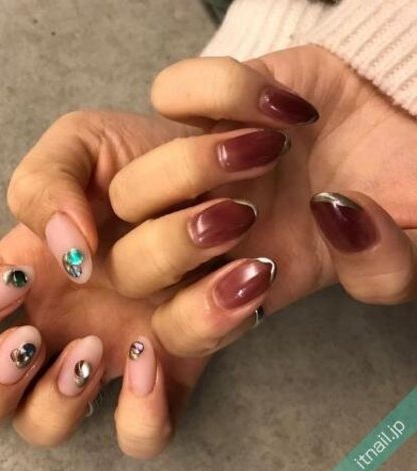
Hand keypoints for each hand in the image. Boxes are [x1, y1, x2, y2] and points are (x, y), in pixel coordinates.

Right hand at [0, 111, 271, 458]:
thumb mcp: (81, 144)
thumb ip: (47, 183)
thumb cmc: (146, 162)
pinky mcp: (166, 379)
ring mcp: (104, 360)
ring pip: (46, 427)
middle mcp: (52, 326)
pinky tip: (152, 357)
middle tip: (37, 335)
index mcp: (20, 276)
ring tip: (99, 345)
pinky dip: (141, 413)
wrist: (231, 178)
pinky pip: (141, 437)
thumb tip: (63, 250)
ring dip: (61, 397)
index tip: (15, 279)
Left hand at [123, 45, 416, 354]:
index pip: (178, 329)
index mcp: (246, 283)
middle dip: (179, 243)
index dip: (201, 316)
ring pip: (130, 189)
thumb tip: (335, 215)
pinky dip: (217, 92)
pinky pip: (169, 93)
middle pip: (132, 266)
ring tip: (267, 150)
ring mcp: (200, 171)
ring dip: (191, 169)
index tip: (263, 273)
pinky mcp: (211, 105)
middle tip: (246, 213)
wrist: (403, 118)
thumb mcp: (413, 249)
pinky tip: (278, 107)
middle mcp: (209, 234)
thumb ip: (386, 264)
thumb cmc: (402, 192)